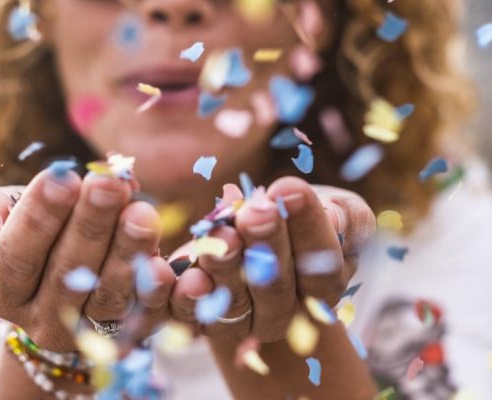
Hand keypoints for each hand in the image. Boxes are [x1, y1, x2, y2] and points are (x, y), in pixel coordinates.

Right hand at [0, 169, 175, 350]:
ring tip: (143, 212)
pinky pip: (146, 315)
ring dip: (128, 252)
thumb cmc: (31, 236)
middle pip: (67, 274)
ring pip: (109, 296)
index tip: (63, 177)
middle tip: (110, 183)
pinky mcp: (128, 335)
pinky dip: (157, 291)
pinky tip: (167, 264)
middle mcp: (43, 319)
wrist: (63, 285)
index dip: (38, 218)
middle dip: (90, 224)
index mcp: (4, 291)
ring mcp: (88, 333)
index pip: (16, 255)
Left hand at [168, 177, 374, 342]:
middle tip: (256, 211)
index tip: (289, 188)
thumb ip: (345, 216)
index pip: (322, 263)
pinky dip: (188, 299)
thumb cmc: (302, 217)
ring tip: (221, 232)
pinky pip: (194, 318)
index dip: (308, 227)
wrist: (259, 238)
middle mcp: (287, 311)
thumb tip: (335, 216)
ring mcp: (245, 320)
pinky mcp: (205, 320)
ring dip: (226, 267)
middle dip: (266, 244)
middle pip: (277, 286)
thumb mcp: (336, 209)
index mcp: (324, 283)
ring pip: (235, 302)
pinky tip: (185, 276)